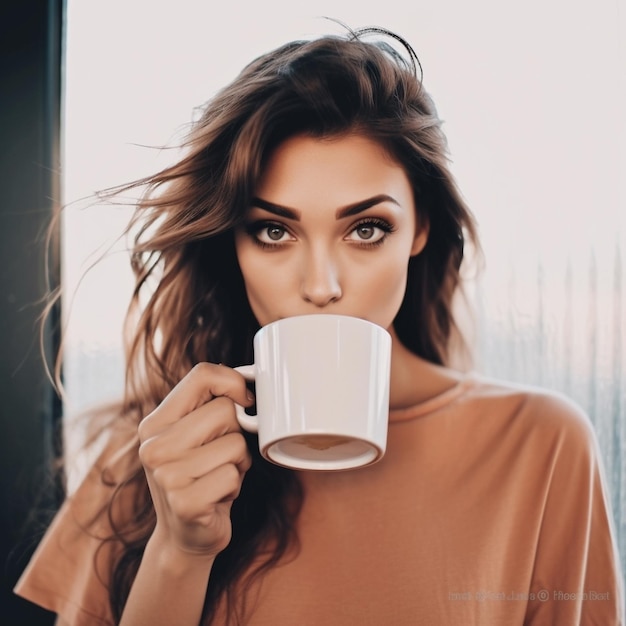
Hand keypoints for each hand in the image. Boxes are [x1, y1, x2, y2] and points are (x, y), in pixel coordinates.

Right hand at [138, 363, 252, 559]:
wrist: (185, 536)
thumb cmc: (200, 476)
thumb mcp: (195, 436)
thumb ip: (211, 404)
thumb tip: (245, 377)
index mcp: (155, 423)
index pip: (201, 375)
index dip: (233, 382)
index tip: (243, 401)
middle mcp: (153, 446)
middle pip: (225, 410)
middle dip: (237, 432)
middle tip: (222, 455)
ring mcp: (166, 476)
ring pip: (235, 443)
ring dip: (238, 462)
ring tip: (218, 476)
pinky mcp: (185, 503)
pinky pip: (234, 475)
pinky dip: (235, 485)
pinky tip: (217, 497)